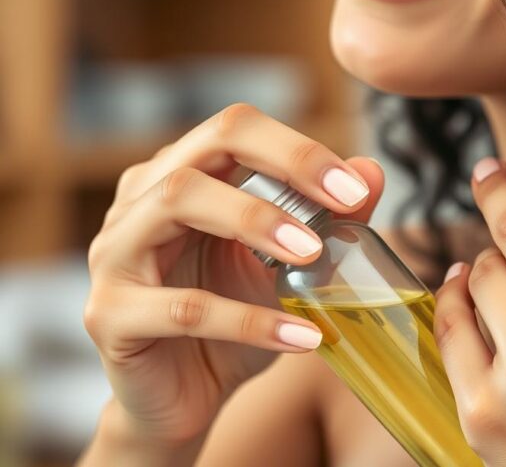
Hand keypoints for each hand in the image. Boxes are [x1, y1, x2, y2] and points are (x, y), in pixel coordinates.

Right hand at [83, 104, 383, 446]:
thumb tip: (373, 172)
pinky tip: (301, 337)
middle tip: (345, 203)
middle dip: (283, 165)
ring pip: (177, 202)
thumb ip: (328, 220)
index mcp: (180, 176)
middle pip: (204, 150)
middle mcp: (139, 202)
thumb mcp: (289, 269)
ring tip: (313, 255)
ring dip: (256, 221)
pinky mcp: (110, 315)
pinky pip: (182, 307)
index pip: (234, 128)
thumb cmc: (234, 320)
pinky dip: (248, 320)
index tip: (356, 187)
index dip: (297, 147)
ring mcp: (115, 254)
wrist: (183, 399)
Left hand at [433, 104, 505, 466]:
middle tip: (503, 191)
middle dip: (505, 210)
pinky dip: (454, 304)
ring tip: (505, 266)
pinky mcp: (479, 415)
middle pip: (502, 243)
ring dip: (487, 263)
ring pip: (473, 282)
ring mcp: (505, 382)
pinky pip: (448, 334)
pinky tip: (467, 295)